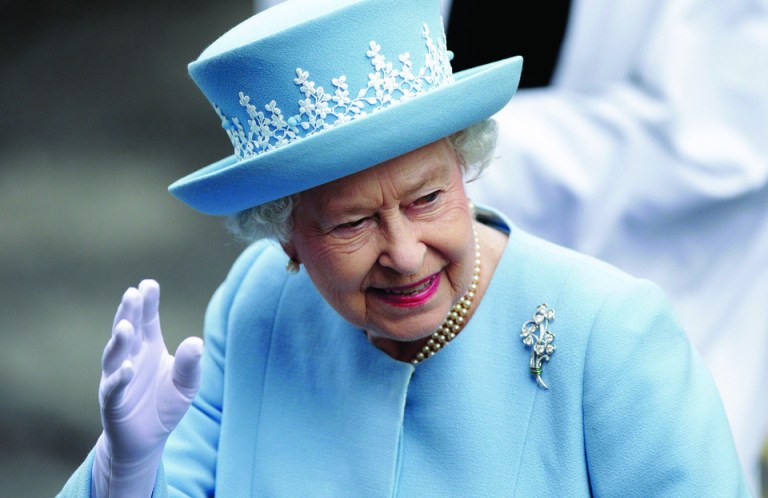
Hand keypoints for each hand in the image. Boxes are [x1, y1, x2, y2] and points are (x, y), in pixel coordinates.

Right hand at [91, 279, 202, 497]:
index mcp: (149, 348)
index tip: (149, 284)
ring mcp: (117, 378)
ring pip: (115, 355)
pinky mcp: (112, 402)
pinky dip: (120, 377)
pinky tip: (128, 368)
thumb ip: (191, 364)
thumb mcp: (187, 385)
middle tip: (132, 294)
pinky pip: (113, 388)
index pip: (148, 320)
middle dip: (129, 312)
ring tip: (126, 326)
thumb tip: (197, 341)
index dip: (147, 303)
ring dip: (120, 340)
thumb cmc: (166, 405)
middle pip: (128, 330)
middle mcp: (130, 357)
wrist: (147, 440)